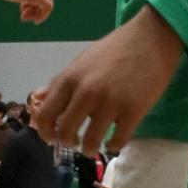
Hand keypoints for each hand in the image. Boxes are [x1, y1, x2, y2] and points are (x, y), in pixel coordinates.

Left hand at [34, 6, 182, 157]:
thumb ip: (59, 83)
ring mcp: (110, 102)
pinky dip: (114, 146)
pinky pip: (118, 141)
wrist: (151, 38)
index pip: (45, 115)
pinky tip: (114, 141)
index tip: (52, 138)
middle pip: (65, 132)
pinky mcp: (133, 110)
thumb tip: (36, 100)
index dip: (45, 132)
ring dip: (89, 149)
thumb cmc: (115, 49)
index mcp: (70, 78)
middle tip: (75, 142)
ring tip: (93, 147)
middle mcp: (86, 92)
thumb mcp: (81, 62)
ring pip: (90, 141)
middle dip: (67, 143)